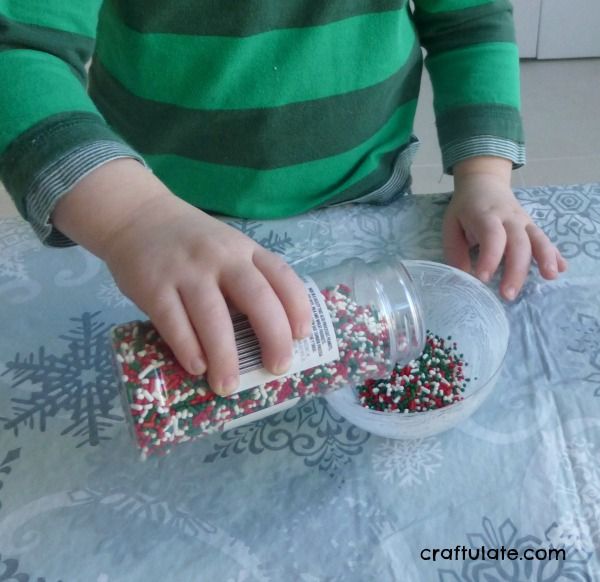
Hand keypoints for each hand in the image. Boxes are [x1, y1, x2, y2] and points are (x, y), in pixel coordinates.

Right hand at [52, 159, 311, 394]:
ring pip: (214, 317)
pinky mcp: (154, 287)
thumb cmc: (190, 241)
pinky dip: (188, 349)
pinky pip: (174, 323)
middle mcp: (221, 258)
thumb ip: (246, 278)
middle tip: (277, 367)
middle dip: (273, 336)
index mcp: (245, 250)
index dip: (298, 307)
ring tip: (228, 385)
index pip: (282, 276)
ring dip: (225, 356)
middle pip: (257, 298)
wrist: (136, 215)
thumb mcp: (226, 247)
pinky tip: (197, 368)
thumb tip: (266, 335)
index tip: (302, 336)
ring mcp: (187, 272)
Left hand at [443, 157, 566, 300]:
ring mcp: (523, 221)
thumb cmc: (465, 208)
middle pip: (518, 243)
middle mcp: (508, 218)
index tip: (483, 278)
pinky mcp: (532, 226)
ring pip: (538, 239)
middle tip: (508, 295)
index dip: (489, 257)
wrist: (484, 182)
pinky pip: (545, 240)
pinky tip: (561, 268)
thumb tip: (463, 277)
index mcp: (485, 215)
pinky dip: (554, 254)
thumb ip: (455, 250)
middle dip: (515, 270)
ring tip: (550, 277)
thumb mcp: (451, 224)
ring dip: (545, 258)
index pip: (492, 236)